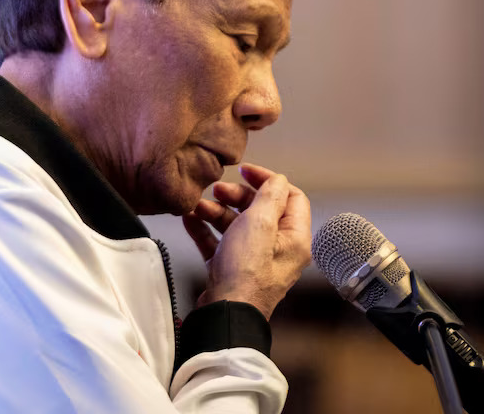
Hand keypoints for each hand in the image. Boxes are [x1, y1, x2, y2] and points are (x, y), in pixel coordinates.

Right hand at [182, 163, 312, 319]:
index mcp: (293, 237)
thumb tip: (277, 179)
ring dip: (216, 211)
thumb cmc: (245, 273)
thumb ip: (269, 197)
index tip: (244, 170)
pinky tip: (190, 220)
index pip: (290, 197)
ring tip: (197, 207)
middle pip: (260, 209)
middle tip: (217, 190)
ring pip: (237, 225)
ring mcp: (254, 260)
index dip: (267, 180)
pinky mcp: (232, 270)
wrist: (224, 314)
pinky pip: (220, 242)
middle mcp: (278, 248)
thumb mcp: (260, 224)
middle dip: (236, 196)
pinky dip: (206, 229)